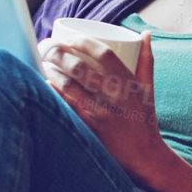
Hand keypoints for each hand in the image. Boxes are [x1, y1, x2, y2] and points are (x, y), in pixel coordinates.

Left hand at [39, 32, 166, 172]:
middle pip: (80, 68)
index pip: (103, 54)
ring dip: (51, 70)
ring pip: (68, 86)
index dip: (82, 42)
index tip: (68, 37)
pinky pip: (65, 106)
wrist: (144, 157)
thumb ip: (146, 60)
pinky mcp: (88, 127)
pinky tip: (44, 83)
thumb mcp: (148, 89)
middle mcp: (114, 96)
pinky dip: (52, 92)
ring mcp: (100, 113)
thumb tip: (145, 34)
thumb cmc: (144, 119)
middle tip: (46, 46)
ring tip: (42, 61)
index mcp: (129, 83)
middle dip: (58, 53)